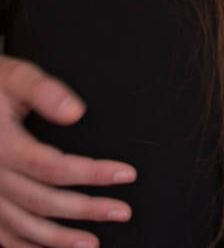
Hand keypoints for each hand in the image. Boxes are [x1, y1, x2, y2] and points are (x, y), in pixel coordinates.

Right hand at [0, 56, 134, 247]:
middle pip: (42, 200)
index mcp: (2, 144)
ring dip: (57, 239)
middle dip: (85, 209)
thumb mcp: (14, 77)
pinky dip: (26, 246)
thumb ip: (43, 91)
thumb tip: (76, 113)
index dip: (91, 173)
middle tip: (122, 212)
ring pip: (21, 224)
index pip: (52, 166)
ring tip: (92, 244)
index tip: (126, 174)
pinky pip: (2, 233)